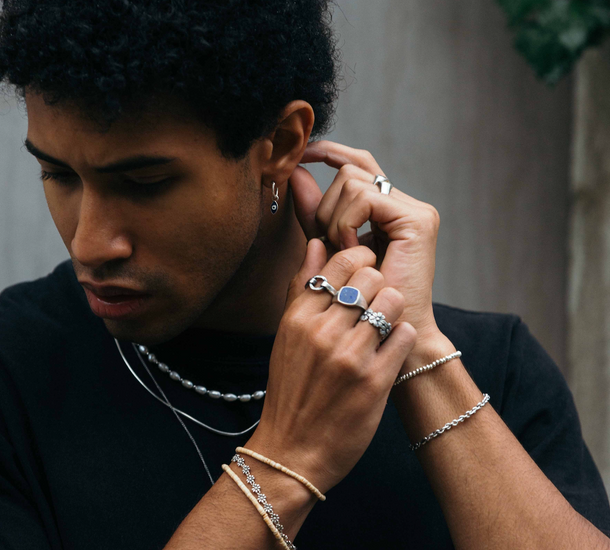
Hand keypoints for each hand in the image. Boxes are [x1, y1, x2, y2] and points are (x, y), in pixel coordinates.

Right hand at [247, 241, 416, 493]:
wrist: (293, 450)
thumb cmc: (291, 387)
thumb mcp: (287, 334)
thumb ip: (302, 286)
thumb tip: (316, 242)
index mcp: (299, 316)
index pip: (341, 261)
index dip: (360, 260)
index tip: (363, 274)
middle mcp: (323, 332)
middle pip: (371, 276)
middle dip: (378, 283)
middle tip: (374, 300)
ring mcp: (350, 356)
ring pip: (392, 300)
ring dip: (393, 309)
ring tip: (383, 323)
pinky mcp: (376, 381)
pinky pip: (405, 335)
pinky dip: (402, 337)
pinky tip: (389, 348)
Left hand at [289, 140, 441, 341]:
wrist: (383, 336)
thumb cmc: (356, 299)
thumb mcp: (327, 247)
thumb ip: (314, 212)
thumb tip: (295, 172)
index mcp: (387, 208)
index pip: (358, 163)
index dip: (330, 152)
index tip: (302, 154)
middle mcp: (404, 204)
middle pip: (349, 170)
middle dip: (325, 205)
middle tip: (330, 243)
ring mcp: (414, 210)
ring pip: (351, 181)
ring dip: (334, 219)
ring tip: (344, 253)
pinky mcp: (417, 219)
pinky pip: (363, 198)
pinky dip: (346, 223)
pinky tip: (352, 250)